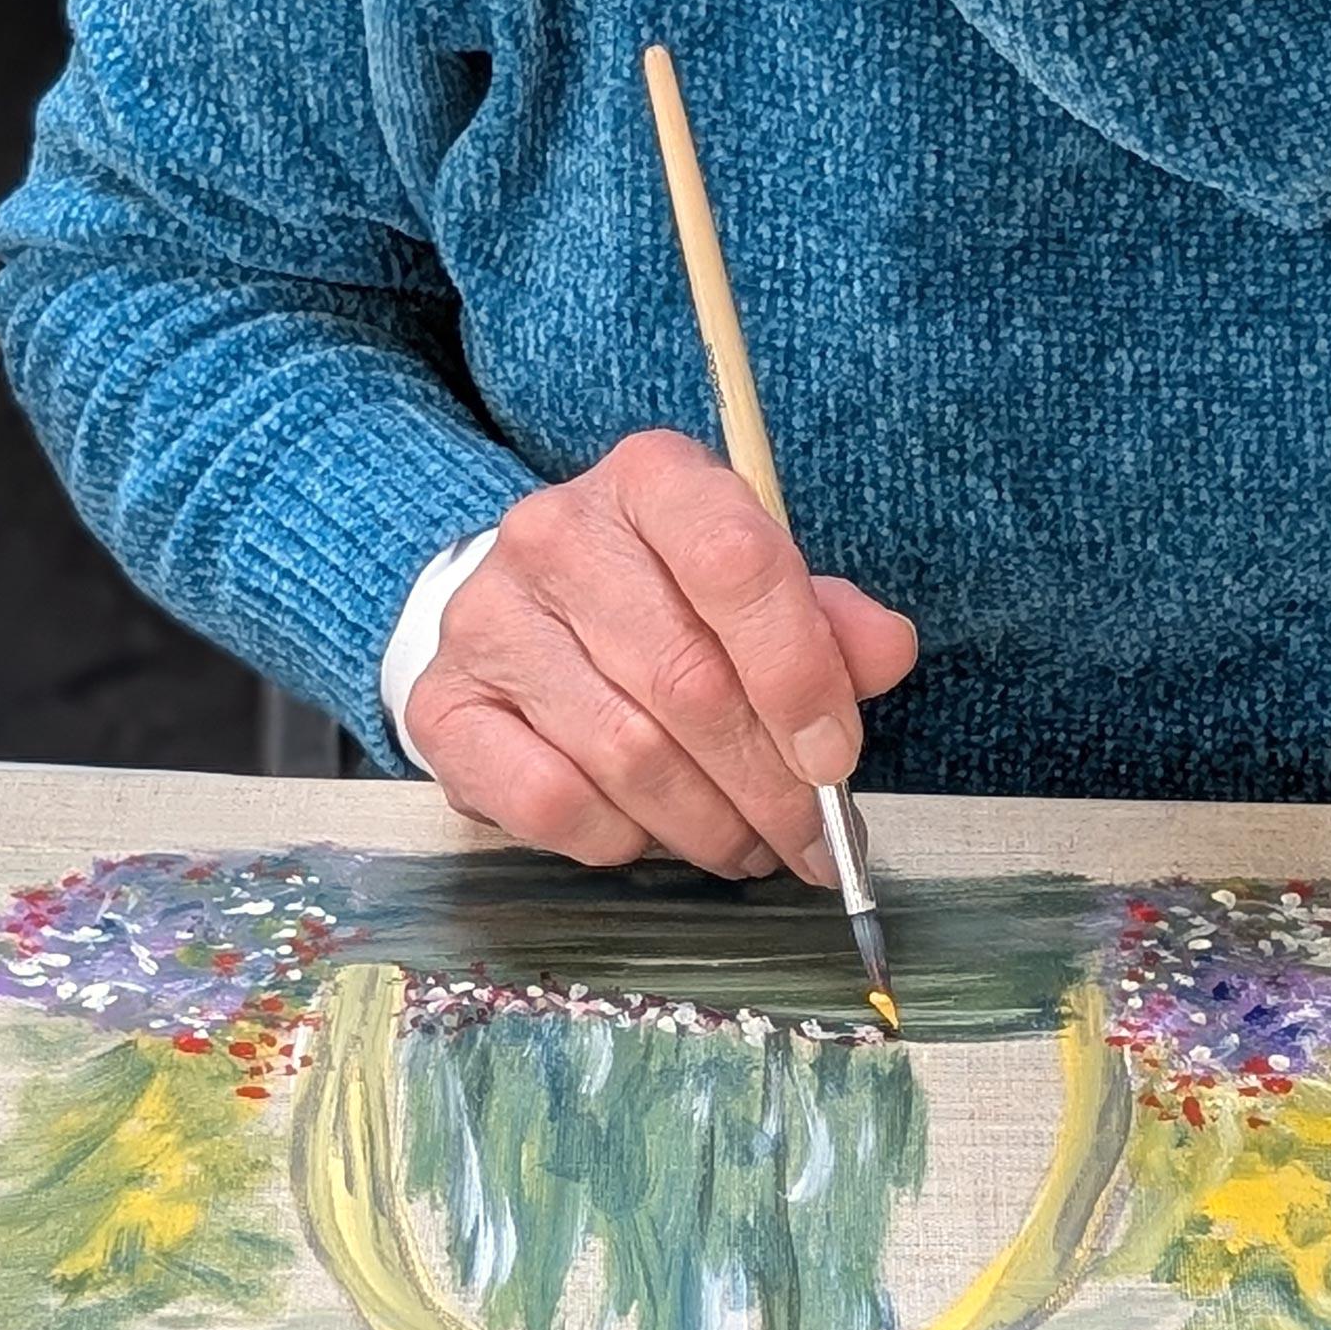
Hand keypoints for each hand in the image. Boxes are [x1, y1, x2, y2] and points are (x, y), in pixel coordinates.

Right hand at [406, 429, 917, 880]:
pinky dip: (622, 838)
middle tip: (811, 842)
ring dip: (709, 826)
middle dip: (769, 786)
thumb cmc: (666, 610)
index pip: (736, 562)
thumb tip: (885, 650)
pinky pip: (554, 802)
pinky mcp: (445, 707)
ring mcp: (489, 620)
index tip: (835, 759)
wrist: (528, 624)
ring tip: (747, 848)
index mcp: (653, 481)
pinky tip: (651, 836)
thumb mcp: (760, 593)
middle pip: (688, 682)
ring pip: (629, 755)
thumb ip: (830, 622)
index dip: (799, 675)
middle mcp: (558, 535)